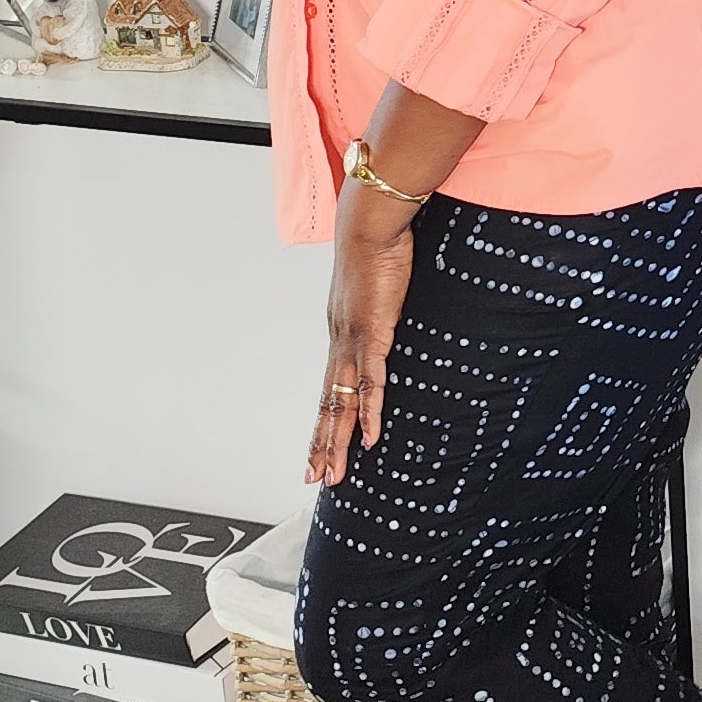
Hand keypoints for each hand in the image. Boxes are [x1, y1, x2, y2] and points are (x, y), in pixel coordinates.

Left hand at [310, 189, 417, 484]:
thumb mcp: (377, 289)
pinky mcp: (373, 333)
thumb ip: (380, 308)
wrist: (370, 223)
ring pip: (340, 402)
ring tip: (332, 474)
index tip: (317, 450)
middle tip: (314, 478)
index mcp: (341, 335)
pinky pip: (371, 381)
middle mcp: (340, 343)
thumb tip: (388, 312)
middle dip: (321, 445)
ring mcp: (353, 341)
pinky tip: (368, 437)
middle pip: (327, 405)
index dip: (323, 422)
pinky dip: (368, 412)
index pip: (329, 389)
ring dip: (337, 441)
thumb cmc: (377, 249)